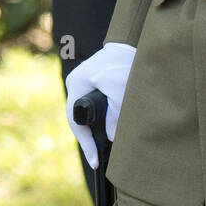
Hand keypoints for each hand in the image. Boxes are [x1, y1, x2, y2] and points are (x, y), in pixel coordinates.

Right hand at [64, 42, 136, 169]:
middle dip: (88, 139)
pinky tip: (104, 132)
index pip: (76, 121)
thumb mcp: (121, 92)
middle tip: (97, 159)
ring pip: (85, 113)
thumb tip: (110, 138)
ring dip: (92, 130)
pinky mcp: (93, 82)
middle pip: (78, 119)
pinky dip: (97, 121)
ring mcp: (83, 82)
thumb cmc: (124, 64)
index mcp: (77, 85)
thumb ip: (115, 117)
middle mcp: (75, 84)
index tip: (95, 161)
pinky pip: (91, 107)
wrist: (131, 43)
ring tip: (100, 150)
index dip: (86, 143)